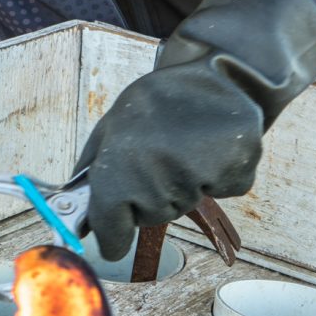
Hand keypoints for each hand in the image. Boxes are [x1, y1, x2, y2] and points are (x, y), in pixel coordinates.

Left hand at [75, 0, 315, 260]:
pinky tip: (211, 146)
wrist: (215, 73)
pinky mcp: (238, 173)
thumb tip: (78, 211)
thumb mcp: (112, 126)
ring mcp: (201, 177)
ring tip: (183, 145)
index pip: (111, 224)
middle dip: (148, 196)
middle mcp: (159, 176)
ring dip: (181, 183)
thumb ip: (94, 170)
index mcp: (121, 165)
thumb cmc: (157, 102)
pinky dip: (217, 175)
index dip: (111, 234)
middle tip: (156, 156)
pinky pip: (219, 192)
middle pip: (149, 215)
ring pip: (183, 205)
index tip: (113, 241)